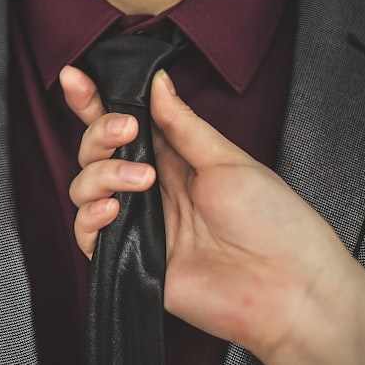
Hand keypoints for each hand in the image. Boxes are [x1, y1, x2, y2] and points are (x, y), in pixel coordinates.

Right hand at [61, 65, 364, 364]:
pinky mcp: (128, 258)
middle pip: (94, 150)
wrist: (289, 287)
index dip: (92, 101)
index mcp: (172, 159)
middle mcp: (149, 188)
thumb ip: (182, 123)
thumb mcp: (227, 159)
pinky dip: (90, 216)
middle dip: (98, 131)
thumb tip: (156, 81)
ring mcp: (137, 222)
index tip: (75, 77)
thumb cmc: (274, 222)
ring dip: (103, 173)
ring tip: (142, 181)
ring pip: (84, 186)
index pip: (121, 124)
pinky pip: (86, 234)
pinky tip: (113, 209)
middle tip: (124, 128)